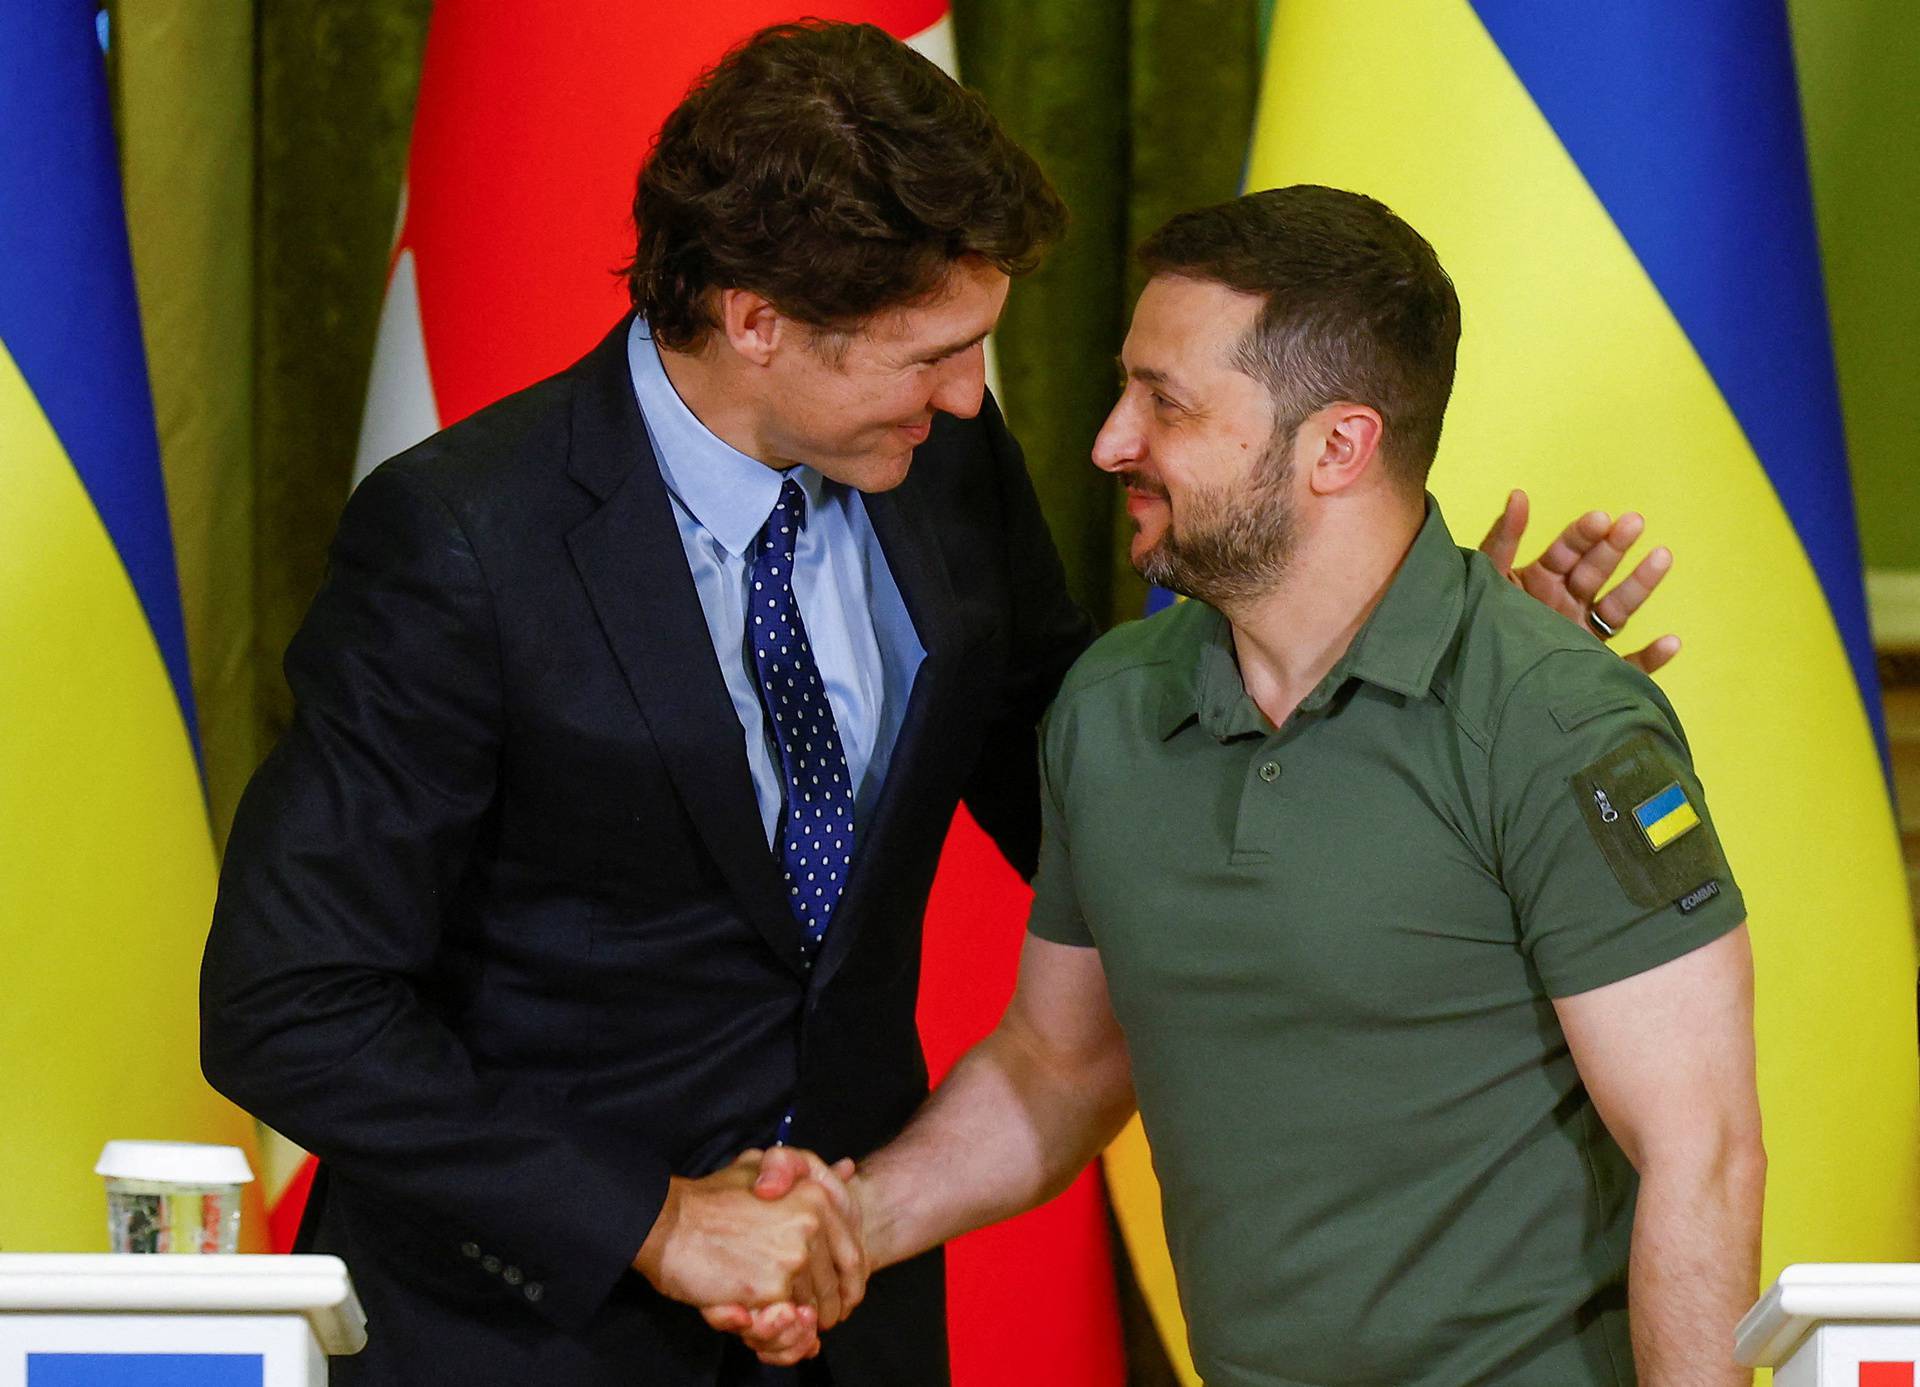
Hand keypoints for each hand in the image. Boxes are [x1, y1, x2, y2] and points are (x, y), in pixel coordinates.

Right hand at [633, 1150, 863, 1326]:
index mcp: (816, 1196)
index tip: (842, 1296)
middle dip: (827, 1305)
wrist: (667, 1224)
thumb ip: (804, 1173)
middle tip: (816, 1318)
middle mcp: (812, 1224)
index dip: (848, 1281)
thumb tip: (847, 1168)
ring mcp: (794, 1257)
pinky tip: (765, 1320)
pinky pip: (787, 1318)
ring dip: (802, 1319)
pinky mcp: (773, 1287)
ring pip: (812, 1305)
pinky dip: (779, 1326)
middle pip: (834, 1284)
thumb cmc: (709, 1198)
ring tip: (786, 1320)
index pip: (851, 1253)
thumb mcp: (761, 1167)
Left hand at [1478, 490, 1679, 673]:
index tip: (1599, 518)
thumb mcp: (1487, 579)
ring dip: (1640, 584)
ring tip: (1662, 556)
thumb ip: (1502, 540)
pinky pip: (1628, 667)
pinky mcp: (1592, 673)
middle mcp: (1565, 606)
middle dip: (1614, 546)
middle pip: (1595, 572)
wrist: (1470, 689)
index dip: (1583, 534)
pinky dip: (1651, 658)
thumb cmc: (1475, 625)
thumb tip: (1519, 494)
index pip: (1566, 552)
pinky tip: (1672, 642)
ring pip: (1617, 611)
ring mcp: (1581, 638)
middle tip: (1633, 522)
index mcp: (1540, 582)